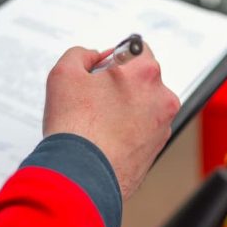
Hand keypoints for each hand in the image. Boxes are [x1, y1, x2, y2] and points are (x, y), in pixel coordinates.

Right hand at [43, 45, 180, 200]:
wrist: (82, 177)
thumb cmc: (76, 128)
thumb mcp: (64, 74)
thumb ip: (80, 54)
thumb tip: (91, 57)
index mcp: (145, 73)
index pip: (138, 49)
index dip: (115, 57)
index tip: (102, 69)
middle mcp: (162, 98)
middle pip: (142, 79)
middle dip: (121, 84)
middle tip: (94, 98)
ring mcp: (162, 126)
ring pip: (143, 106)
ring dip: (125, 108)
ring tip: (97, 123)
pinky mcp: (157, 149)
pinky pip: (143, 130)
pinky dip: (128, 131)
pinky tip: (106, 139)